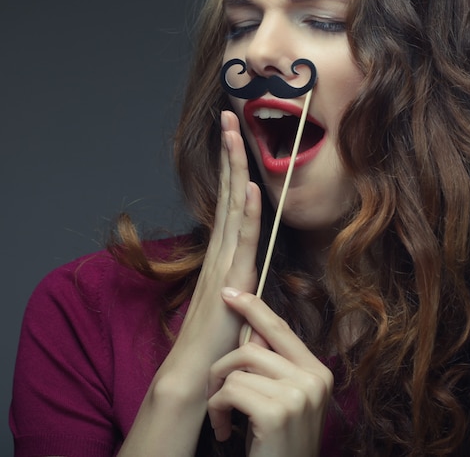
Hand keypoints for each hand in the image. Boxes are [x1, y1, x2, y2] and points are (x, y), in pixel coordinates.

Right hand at [152, 110, 261, 415]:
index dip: (232, 168)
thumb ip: (243, 276)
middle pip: (229, 192)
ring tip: (233, 134)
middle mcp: (223, 250)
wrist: (194, 375)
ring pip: (233, 207)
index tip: (233, 137)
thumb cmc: (215, 340)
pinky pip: (243, 241)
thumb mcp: (235, 299)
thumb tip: (251, 265)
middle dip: (229, 154)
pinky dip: (248, 214)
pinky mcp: (231, 281)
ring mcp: (225, 263)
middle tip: (228, 117)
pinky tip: (251, 189)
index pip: (231, 201)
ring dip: (235, 170)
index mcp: (225, 252)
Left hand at [207, 289, 333, 456]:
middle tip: (214, 391)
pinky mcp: (278, 412)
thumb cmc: (276, 448)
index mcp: (319, 373)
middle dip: (223, 366)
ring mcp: (300, 394)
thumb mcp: (285, 403)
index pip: (281, 329)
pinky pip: (230, 390)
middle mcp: (315, 379)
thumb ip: (274, 368)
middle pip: (252, 346)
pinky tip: (222, 431)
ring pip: (238, 366)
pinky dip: (217, 410)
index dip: (254, 307)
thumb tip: (248, 331)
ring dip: (218, 392)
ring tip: (221, 417)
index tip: (230, 293)